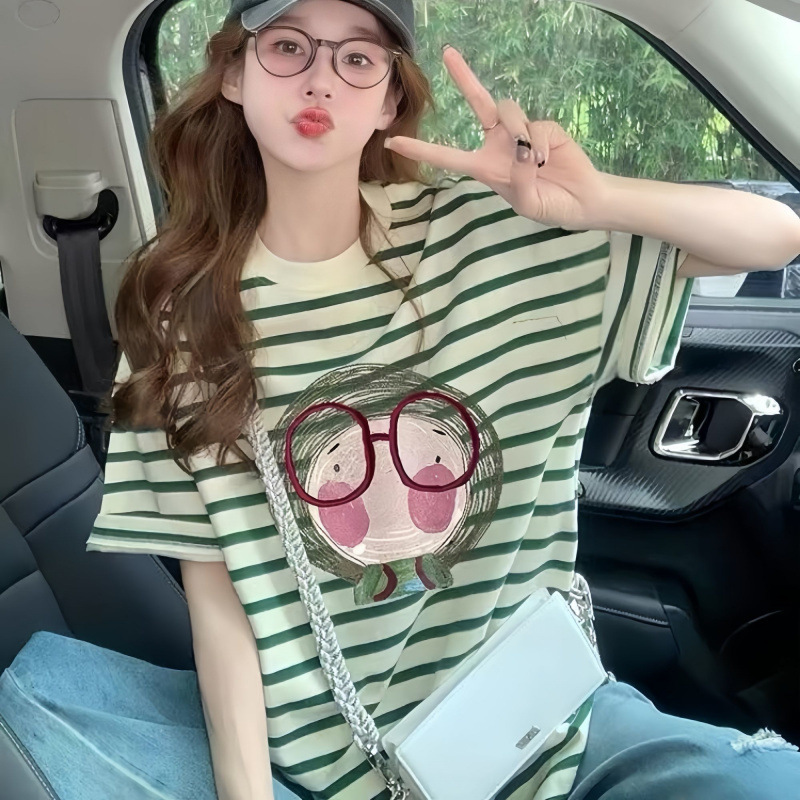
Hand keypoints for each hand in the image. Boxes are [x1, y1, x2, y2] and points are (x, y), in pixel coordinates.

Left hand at [384, 45, 607, 229]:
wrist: (580, 202)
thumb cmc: (549, 206)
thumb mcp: (527, 202)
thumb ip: (519, 179)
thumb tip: (523, 150)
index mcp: (486, 167)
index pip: (449, 156)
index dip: (422, 149)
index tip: (395, 142)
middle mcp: (500, 144)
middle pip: (479, 103)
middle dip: (464, 77)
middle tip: (447, 52)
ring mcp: (522, 132)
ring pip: (510, 112)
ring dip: (519, 132)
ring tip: (535, 161)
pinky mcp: (546, 127)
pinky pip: (536, 126)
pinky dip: (541, 143)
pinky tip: (548, 160)